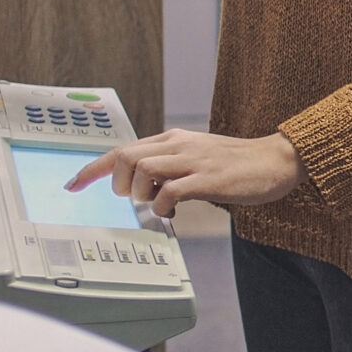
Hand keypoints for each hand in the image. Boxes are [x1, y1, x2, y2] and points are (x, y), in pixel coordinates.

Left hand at [67, 129, 302, 218]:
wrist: (277, 159)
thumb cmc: (238, 164)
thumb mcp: (198, 157)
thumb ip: (172, 168)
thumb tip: (147, 189)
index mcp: (173, 139)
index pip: (123, 149)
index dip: (93, 168)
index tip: (74, 184)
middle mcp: (179, 145)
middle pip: (125, 156)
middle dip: (116, 183)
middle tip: (132, 198)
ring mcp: (194, 160)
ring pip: (143, 170)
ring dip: (140, 194)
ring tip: (156, 204)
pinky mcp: (209, 179)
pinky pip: (171, 192)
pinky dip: (163, 206)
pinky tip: (173, 213)